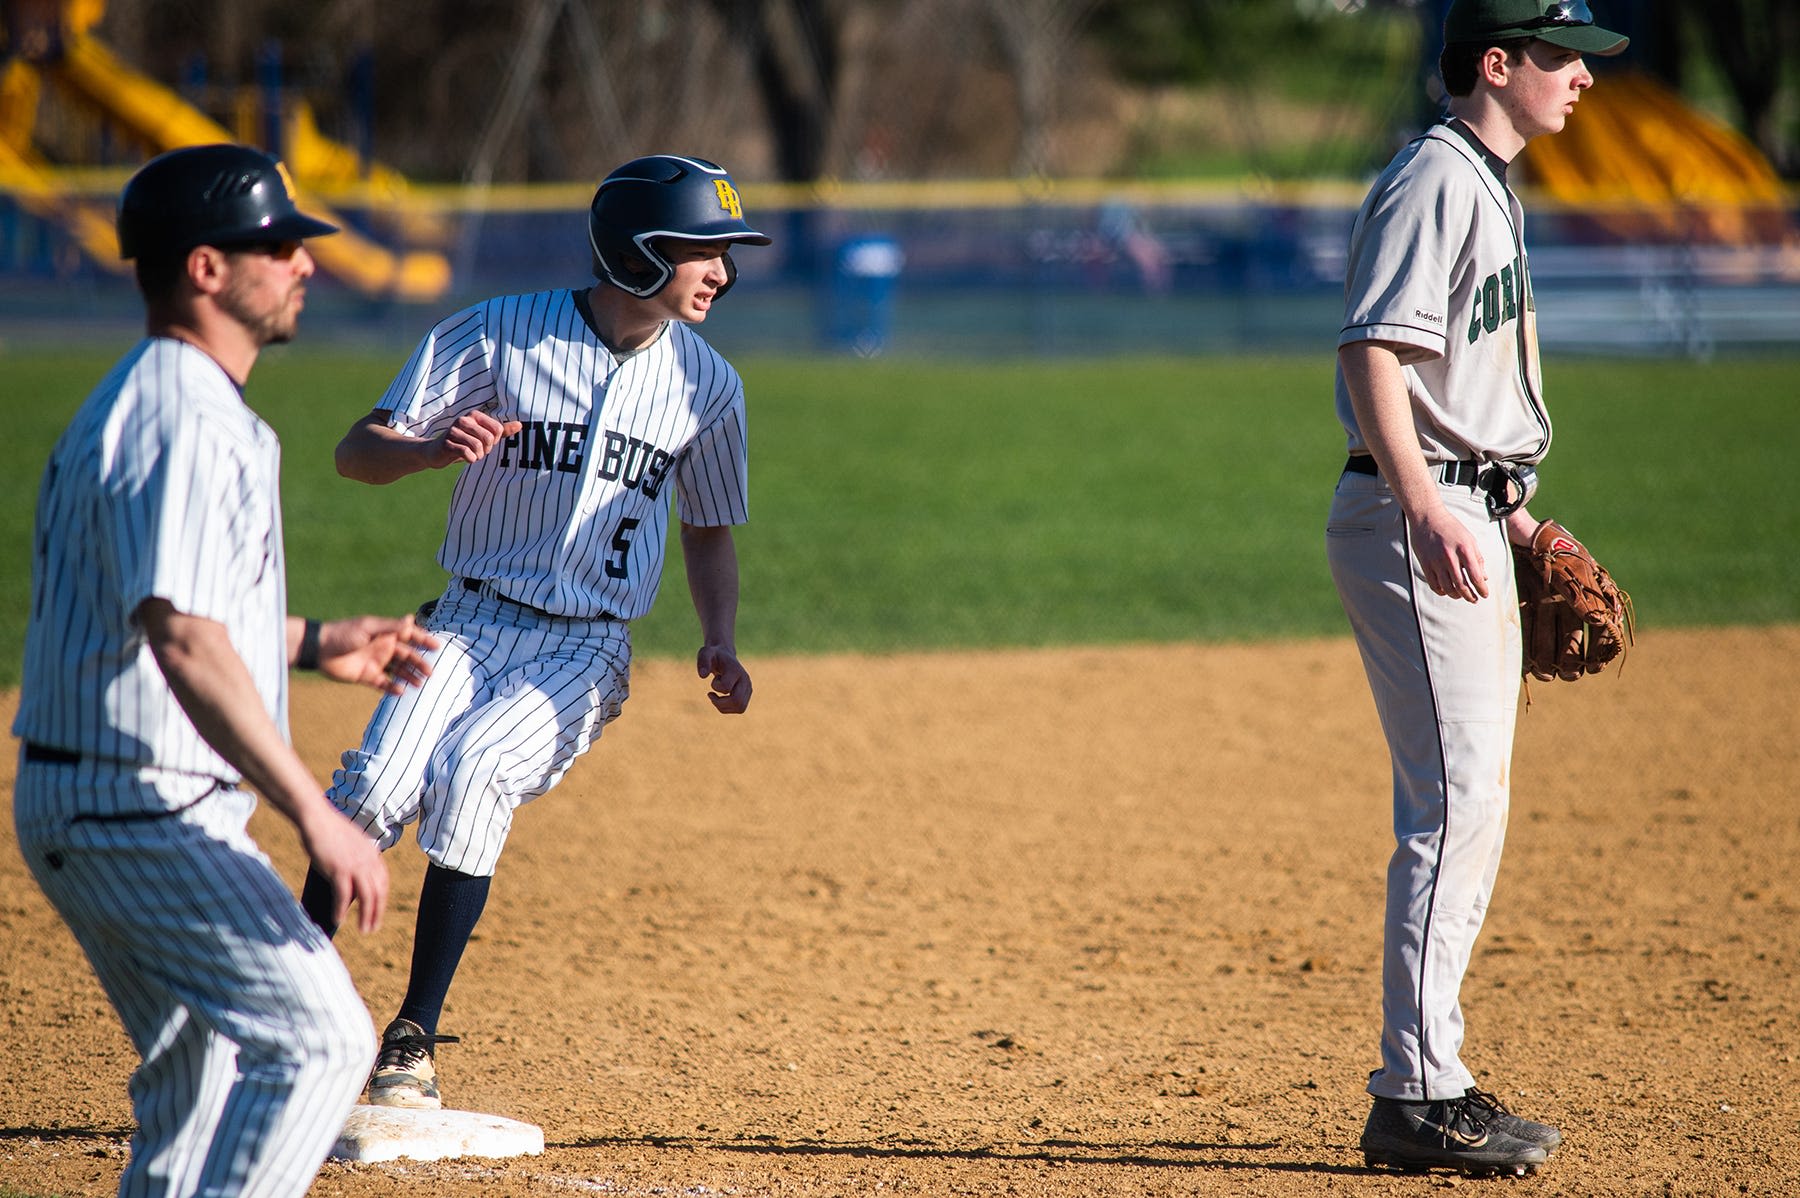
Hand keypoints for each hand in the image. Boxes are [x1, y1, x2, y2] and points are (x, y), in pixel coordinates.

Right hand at [299, 807, 386, 933]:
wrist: (316, 818)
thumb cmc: (329, 829)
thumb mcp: (350, 844)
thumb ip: (357, 859)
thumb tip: (353, 877)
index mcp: (372, 854)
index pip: (383, 881)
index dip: (382, 898)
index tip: (377, 911)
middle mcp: (368, 861)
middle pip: (379, 892)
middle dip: (377, 912)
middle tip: (373, 928)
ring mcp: (354, 865)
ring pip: (367, 897)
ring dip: (366, 916)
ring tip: (363, 930)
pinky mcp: (338, 869)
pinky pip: (343, 895)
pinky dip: (341, 909)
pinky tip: (338, 919)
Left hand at [319, 614, 439, 693]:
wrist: (319, 649)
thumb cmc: (343, 633)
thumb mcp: (368, 627)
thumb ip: (390, 626)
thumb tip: (411, 619)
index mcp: (385, 635)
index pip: (409, 637)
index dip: (424, 640)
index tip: (437, 646)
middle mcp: (384, 649)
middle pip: (407, 656)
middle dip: (420, 663)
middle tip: (431, 671)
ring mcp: (376, 663)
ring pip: (398, 671)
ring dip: (409, 676)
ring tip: (420, 684)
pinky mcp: (367, 677)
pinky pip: (384, 684)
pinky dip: (393, 688)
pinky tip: (401, 691)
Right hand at [430, 410, 522, 468]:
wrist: (437, 452)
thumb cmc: (464, 443)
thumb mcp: (483, 436)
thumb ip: (502, 430)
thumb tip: (520, 425)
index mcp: (475, 415)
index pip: (498, 429)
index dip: (495, 440)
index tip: (486, 443)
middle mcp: (464, 419)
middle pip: (489, 438)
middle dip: (487, 449)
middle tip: (479, 451)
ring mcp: (453, 431)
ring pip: (478, 446)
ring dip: (478, 455)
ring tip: (472, 454)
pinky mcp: (446, 443)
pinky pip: (466, 453)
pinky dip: (470, 459)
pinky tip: (466, 458)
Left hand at [696, 643, 751, 713]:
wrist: (725, 655)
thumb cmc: (713, 655)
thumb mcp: (705, 653)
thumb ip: (703, 661)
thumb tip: (702, 676)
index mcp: (736, 670)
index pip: (726, 688)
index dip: (715, 686)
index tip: (713, 679)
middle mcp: (745, 679)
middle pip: (737, 702)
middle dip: (720, 703)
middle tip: (710, 695)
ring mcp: (748, 687)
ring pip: (740, 708)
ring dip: (724, 707)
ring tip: (715, 698)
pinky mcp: (747, 693)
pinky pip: (740, 708)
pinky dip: (727, 708)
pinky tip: (720, 699)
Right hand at [1409, 506, 1488, 602]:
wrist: (1427, 517)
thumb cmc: (1451, 528)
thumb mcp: (1469, 539)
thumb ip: (1478, 559)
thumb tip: (1484, 578)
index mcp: (1464, 549)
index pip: (1475, 576)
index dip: (1482, 589)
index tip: (1485, 595)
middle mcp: (1450, 557)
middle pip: (1461, 586)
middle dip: (1470, 596)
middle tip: (1474, 600)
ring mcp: (1436, 561)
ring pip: (1447, 588)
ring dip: (1456, 596)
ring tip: (1461, 596)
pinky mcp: (1425, 564)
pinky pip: (1434, 584)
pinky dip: (1441, 591)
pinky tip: (1446, 591)